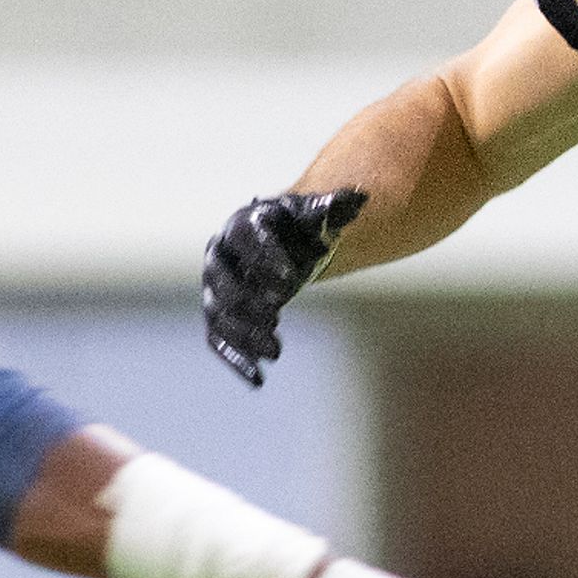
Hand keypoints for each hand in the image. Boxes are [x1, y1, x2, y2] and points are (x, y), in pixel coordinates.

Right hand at [201, 190, 363, 386]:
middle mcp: (221, 256)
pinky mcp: (220, 317)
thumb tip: (361, 198)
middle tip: (276, 316)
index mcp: (241, 225)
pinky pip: (219, 340)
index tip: (290, 282)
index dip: (266, 259)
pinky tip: (257, 380)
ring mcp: (216, 288)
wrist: (281, 245)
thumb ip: (335, 208)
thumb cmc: (298, 228)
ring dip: (244, 334)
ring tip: (276, 351)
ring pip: (220, 314)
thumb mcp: (317, 216)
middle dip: (248, 301)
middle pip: (225, 280)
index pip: (247, 240)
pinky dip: (235, 360)